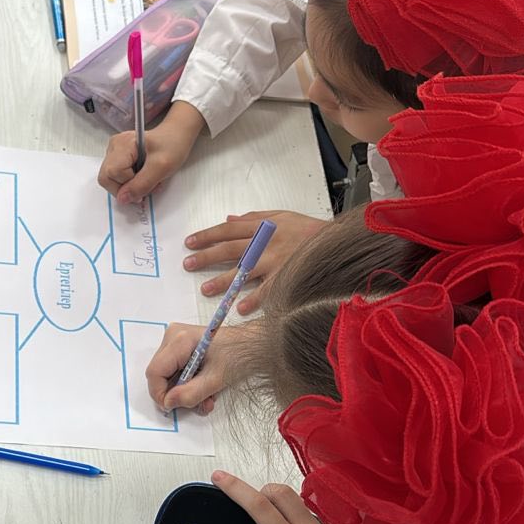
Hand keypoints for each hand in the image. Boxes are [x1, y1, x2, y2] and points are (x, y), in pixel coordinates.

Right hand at [98, 101, 205, 204]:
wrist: (177, 136)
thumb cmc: (172, 144)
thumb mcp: (161, 168)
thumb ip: (141, 185)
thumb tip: (122, 199)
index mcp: (122, 144)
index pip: (111, 175)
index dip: (128, 184)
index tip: (146, 182)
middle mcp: (114, 147)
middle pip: (107, 179)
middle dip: (128, 187)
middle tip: (147, 183)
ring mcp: (115, 152)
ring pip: (112, 180)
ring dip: (132, 186)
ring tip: (149, 178)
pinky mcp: (119, 158)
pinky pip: (118, 178)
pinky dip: (132, 182)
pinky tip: (145, 175)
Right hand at [146, 320, 247, 413]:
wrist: (251, 343)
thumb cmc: (238, 356)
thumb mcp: (216, 380)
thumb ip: (190, 394)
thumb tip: (168, 403)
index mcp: (180, 339)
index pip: (154, 372)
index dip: (160, 394)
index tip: (173, 408)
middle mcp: (172, 335)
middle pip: (160, 373)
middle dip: (177, 393)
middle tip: (200, 403)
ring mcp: (175, 339)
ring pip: (167, 374)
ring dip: (185, 390)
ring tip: (208, 396)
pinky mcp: (179, 345)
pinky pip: (174, 369)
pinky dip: (187, 382)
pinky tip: (204, 386)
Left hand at [184, 210, 330, 308]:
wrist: (335, 242)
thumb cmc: (307, 229)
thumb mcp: (281, 216)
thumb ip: (254, 218)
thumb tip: (229, 219)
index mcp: (263, 226)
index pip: (228, 230)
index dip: (207, 235)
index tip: (190, 242)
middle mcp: (266, 243)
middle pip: (231, 249)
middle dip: (207, 256)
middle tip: (188, 264)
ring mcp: (277, 261)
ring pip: (245, 270)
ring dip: (224, 280)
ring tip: (206, 289)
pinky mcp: (287, 277)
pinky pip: (268, 290)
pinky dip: (254, 300)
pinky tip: (240, 308)